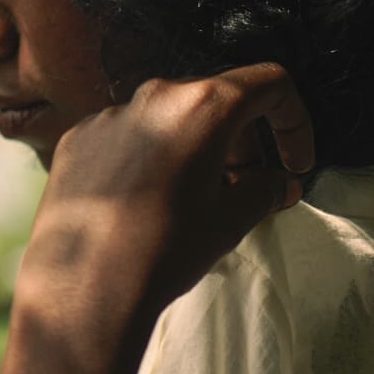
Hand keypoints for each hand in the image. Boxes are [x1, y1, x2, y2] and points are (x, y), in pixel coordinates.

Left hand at [18, 62, 313, 358]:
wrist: (86, 288)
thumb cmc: (165, 252)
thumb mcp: (231, 222)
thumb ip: (265, 191)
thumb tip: (279, 184)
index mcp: (203, 107)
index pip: (268, 85)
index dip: (294, 122)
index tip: (293, 162)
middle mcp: (154, 96)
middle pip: (217, 101)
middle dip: (244, 141)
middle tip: (250, 188)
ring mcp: (110, 115)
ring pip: (171, 120)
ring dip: (197, 150)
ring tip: (198, 200)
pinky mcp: (79, 139)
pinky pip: (128, 137)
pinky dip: (152, 160)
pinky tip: (149, 205)